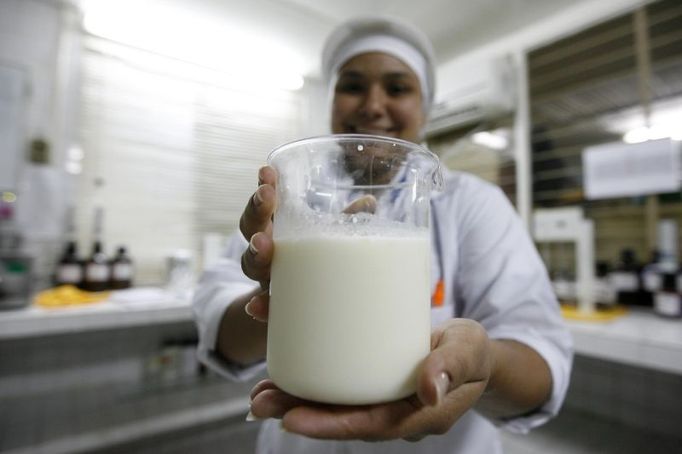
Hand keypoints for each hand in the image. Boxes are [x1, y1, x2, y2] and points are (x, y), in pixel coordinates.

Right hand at [240, 172, 376, 322]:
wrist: (312, 311)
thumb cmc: (322, 263)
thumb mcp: (333, 238)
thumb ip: (346, 221)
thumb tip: (368, 203)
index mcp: (279, 228)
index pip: (265, 204)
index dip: (264, 188)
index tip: (266, 171)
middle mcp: (268, 251)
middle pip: (251, 229)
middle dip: (256, 211)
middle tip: (266, 196)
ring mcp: (268, 280)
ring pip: (251, 265)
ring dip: (255, 253)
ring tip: (261, 245)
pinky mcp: (276, 308)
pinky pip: (264, 307)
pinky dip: (261, 306)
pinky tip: (257, 307)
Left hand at [249, 319, 493, 441]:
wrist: (470, 351)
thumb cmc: (472, 351)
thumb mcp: (469, 350)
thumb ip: (452, 367)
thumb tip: (429, 390)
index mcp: (418, 414)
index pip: (369, 426)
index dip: (330, 426)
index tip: (293, 419)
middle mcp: (394, 413)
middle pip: (342, 420)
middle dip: (299, 414)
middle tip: (260, 402)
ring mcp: (381, 400)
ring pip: (335, 407)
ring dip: (296, 401)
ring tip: (260, 392)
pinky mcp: (371, 382)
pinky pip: (339, 388)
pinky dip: (311, 382)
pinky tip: (285, 370)